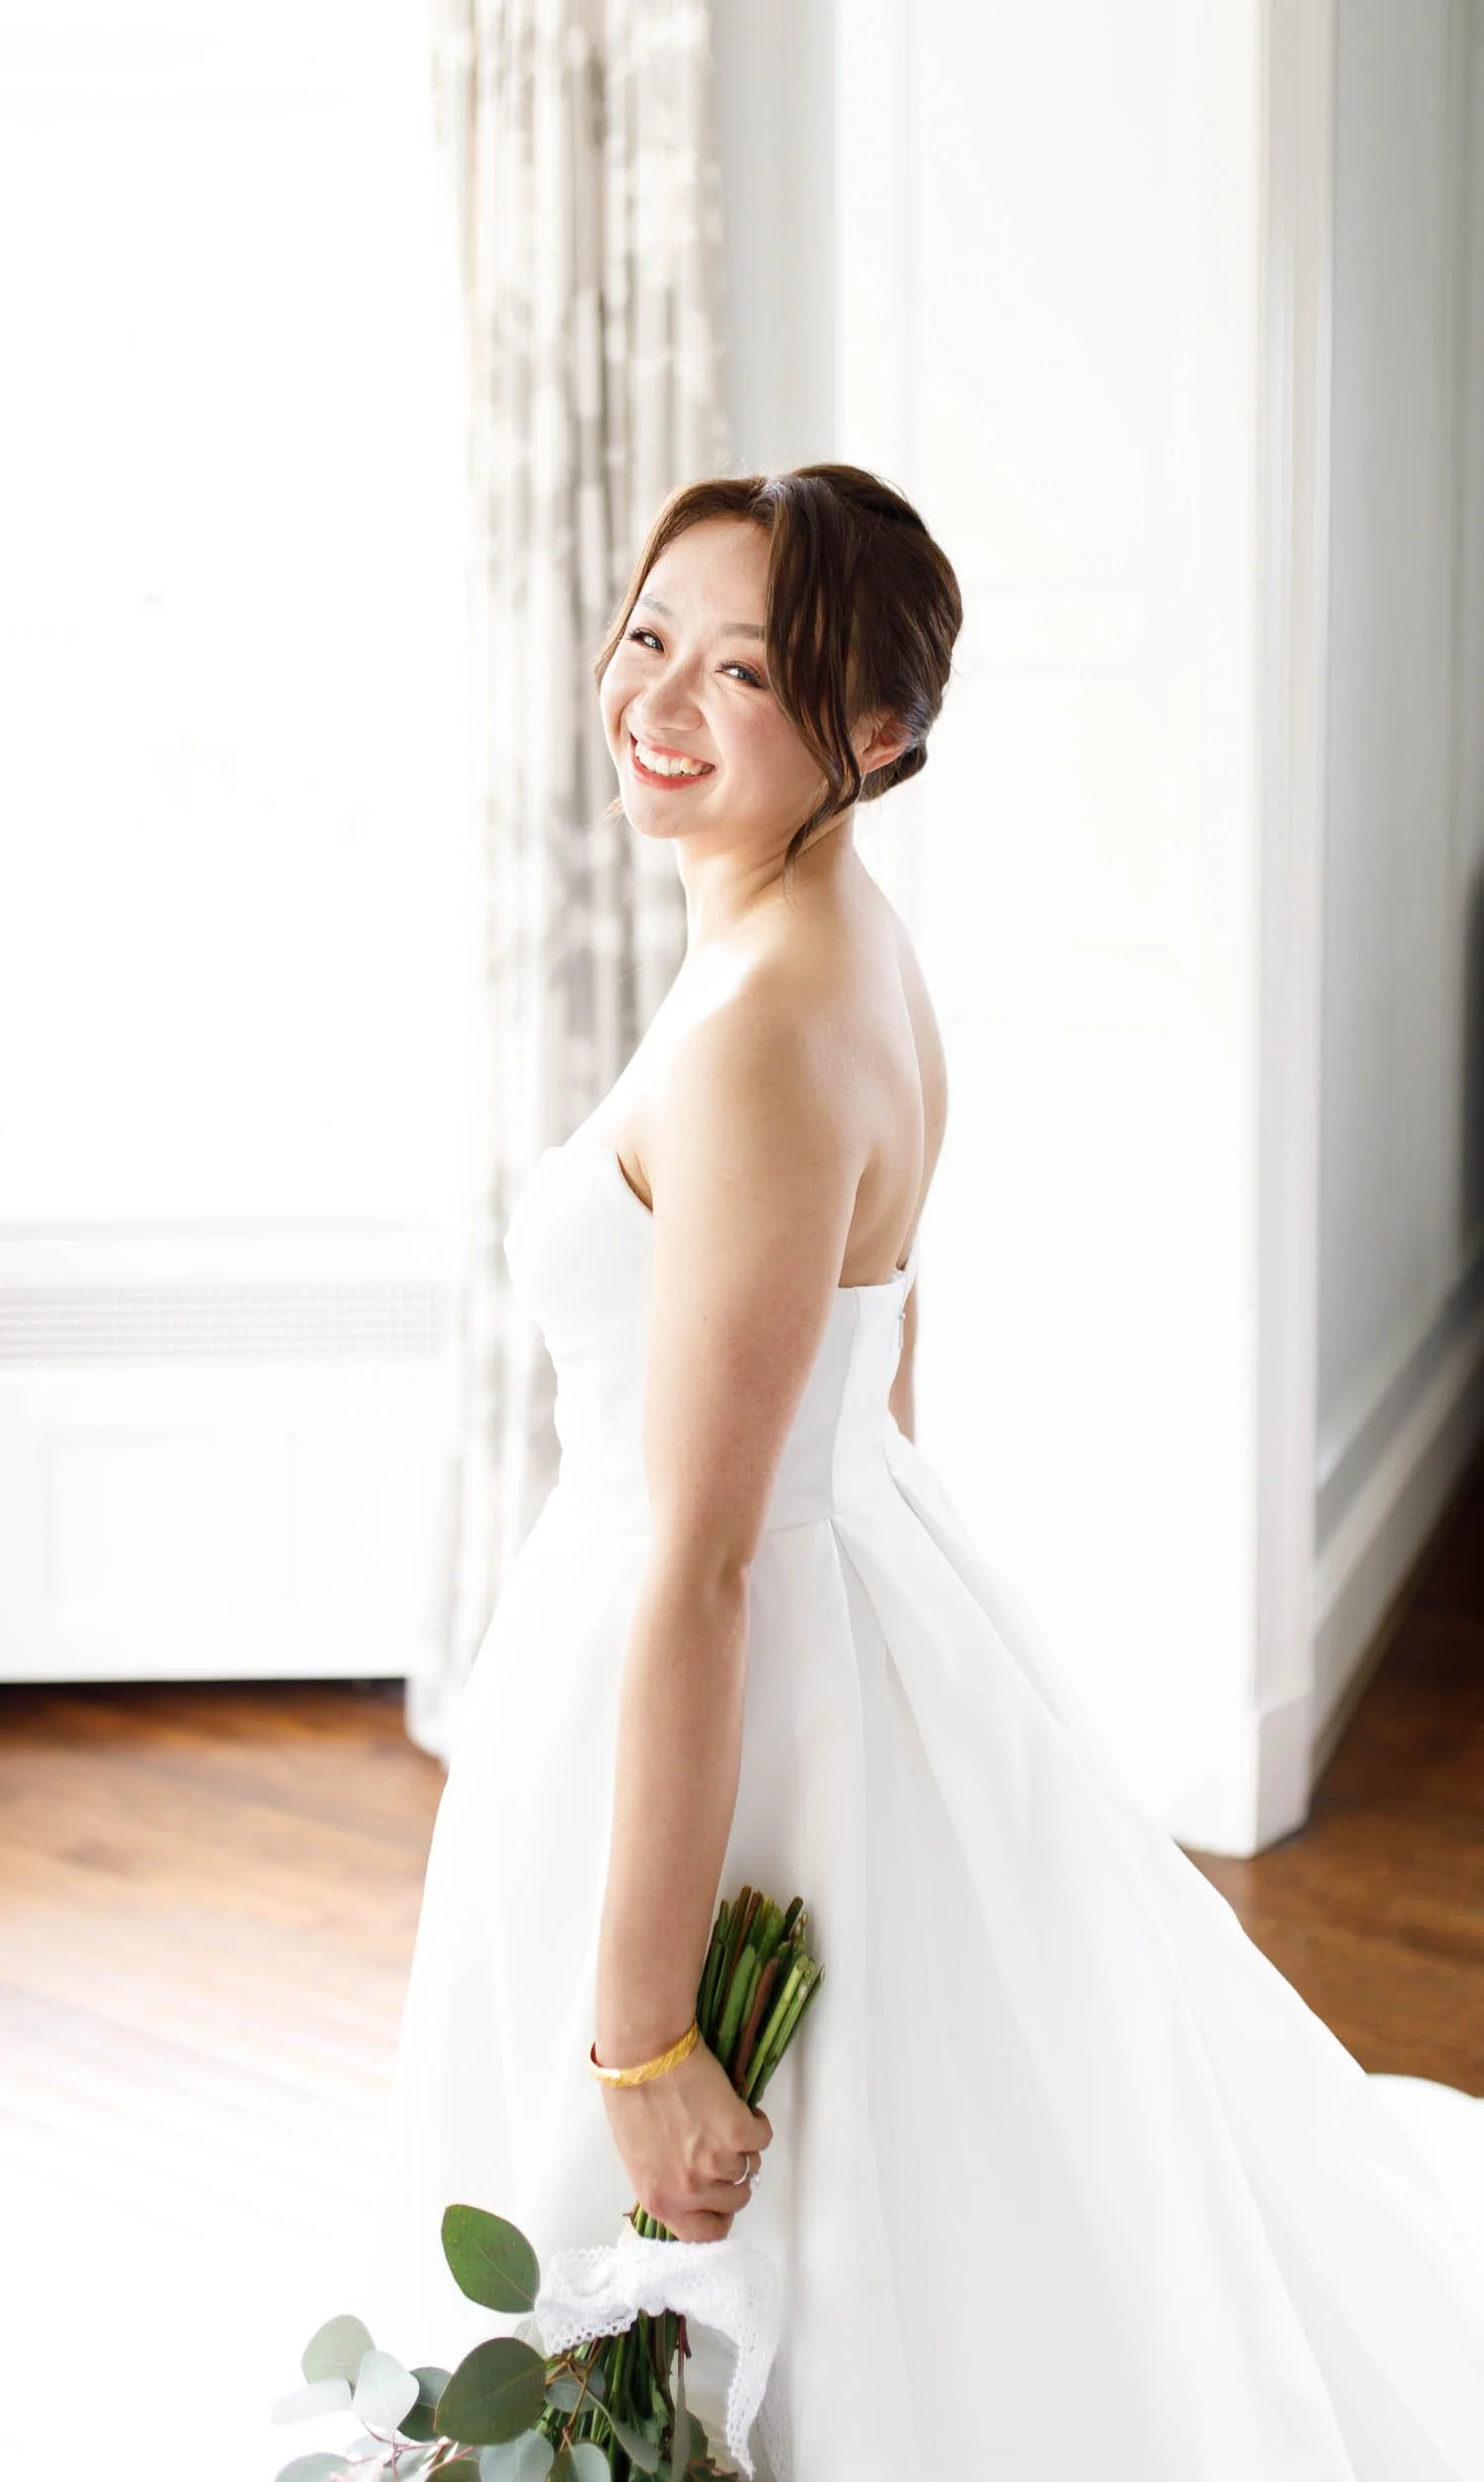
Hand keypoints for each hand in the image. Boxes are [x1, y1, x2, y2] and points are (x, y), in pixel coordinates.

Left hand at [599, 2037, 772, 2240]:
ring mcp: (714, 2164)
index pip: (704, 2235)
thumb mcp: (640, 2157)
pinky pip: (762, 2138)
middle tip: (721, 2148)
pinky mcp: (736, 2133)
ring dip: (742, 2146)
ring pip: (750, 2167)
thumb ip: (668, 2182)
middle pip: (735, 2201)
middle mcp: (689, 2190)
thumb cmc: (631, 2096)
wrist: (643, 2054)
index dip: (718, 2216)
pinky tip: (737, 2106)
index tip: (720, 2199)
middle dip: (732, 2176)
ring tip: (721, 2119)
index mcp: (660, 2200)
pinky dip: (756, 2122)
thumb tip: (695, 2185)